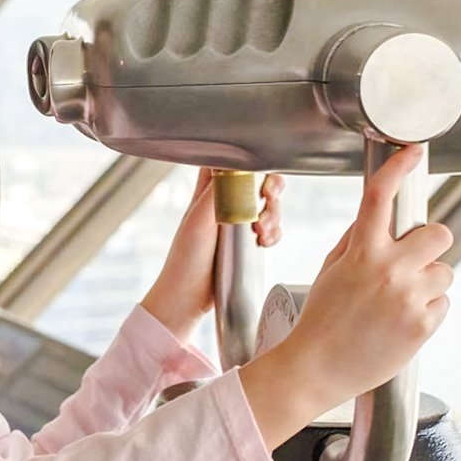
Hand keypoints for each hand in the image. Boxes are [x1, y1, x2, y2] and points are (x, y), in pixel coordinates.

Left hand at [141, 170, 285, 343]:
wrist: (187, 298)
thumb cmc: (185, 259)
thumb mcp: (198, 222)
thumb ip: (217, 193)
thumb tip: (237, 167)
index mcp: (208, 191)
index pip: (231, 161)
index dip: (250, 161)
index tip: (259, 173)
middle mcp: (223, 203)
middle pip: (257, 180)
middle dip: (271, 188)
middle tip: (269, 199)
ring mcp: (236, 222)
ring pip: (267, 205)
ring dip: (273, 214)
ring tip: (262, 231)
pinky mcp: (246, 242)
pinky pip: (271, 229)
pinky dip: (274, 233)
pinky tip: (264, 243)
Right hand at [238, 145, 451, 448]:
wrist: (316, 369)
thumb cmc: (320, 320)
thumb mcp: (330, 271)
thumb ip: (355, 241)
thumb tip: (380, 219)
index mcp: (360, 251)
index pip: (381, 197)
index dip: (399, 168)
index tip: (413, 152)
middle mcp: (388, 269)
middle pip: (438, 233)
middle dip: (429, 246)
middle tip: (412, 263)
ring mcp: (408, 297)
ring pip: (444, 272)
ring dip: (428, 283)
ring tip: (399, 303)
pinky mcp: (422, 324)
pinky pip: (443, 303)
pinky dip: (427, 311)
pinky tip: (400, 323)